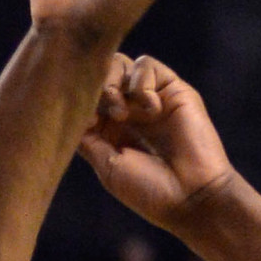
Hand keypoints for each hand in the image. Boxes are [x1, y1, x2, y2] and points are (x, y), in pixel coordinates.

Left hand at [78, 53, 235, 231]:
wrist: (191, 197)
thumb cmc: (149, 190)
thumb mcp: (107, 165)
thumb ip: (87, 137)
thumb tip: (68, 111)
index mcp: (110, 131)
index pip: (85, 99)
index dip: (78, 103)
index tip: (87, 126)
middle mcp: (129, 111)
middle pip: (99, 76)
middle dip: (95, 90)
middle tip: (105, 116)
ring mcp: (149, 99)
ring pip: (119, 64)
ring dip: (113, 82)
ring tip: (121, 113)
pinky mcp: (173, 89)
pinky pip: (147, 64)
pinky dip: (140, 82)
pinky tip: (150, 110)